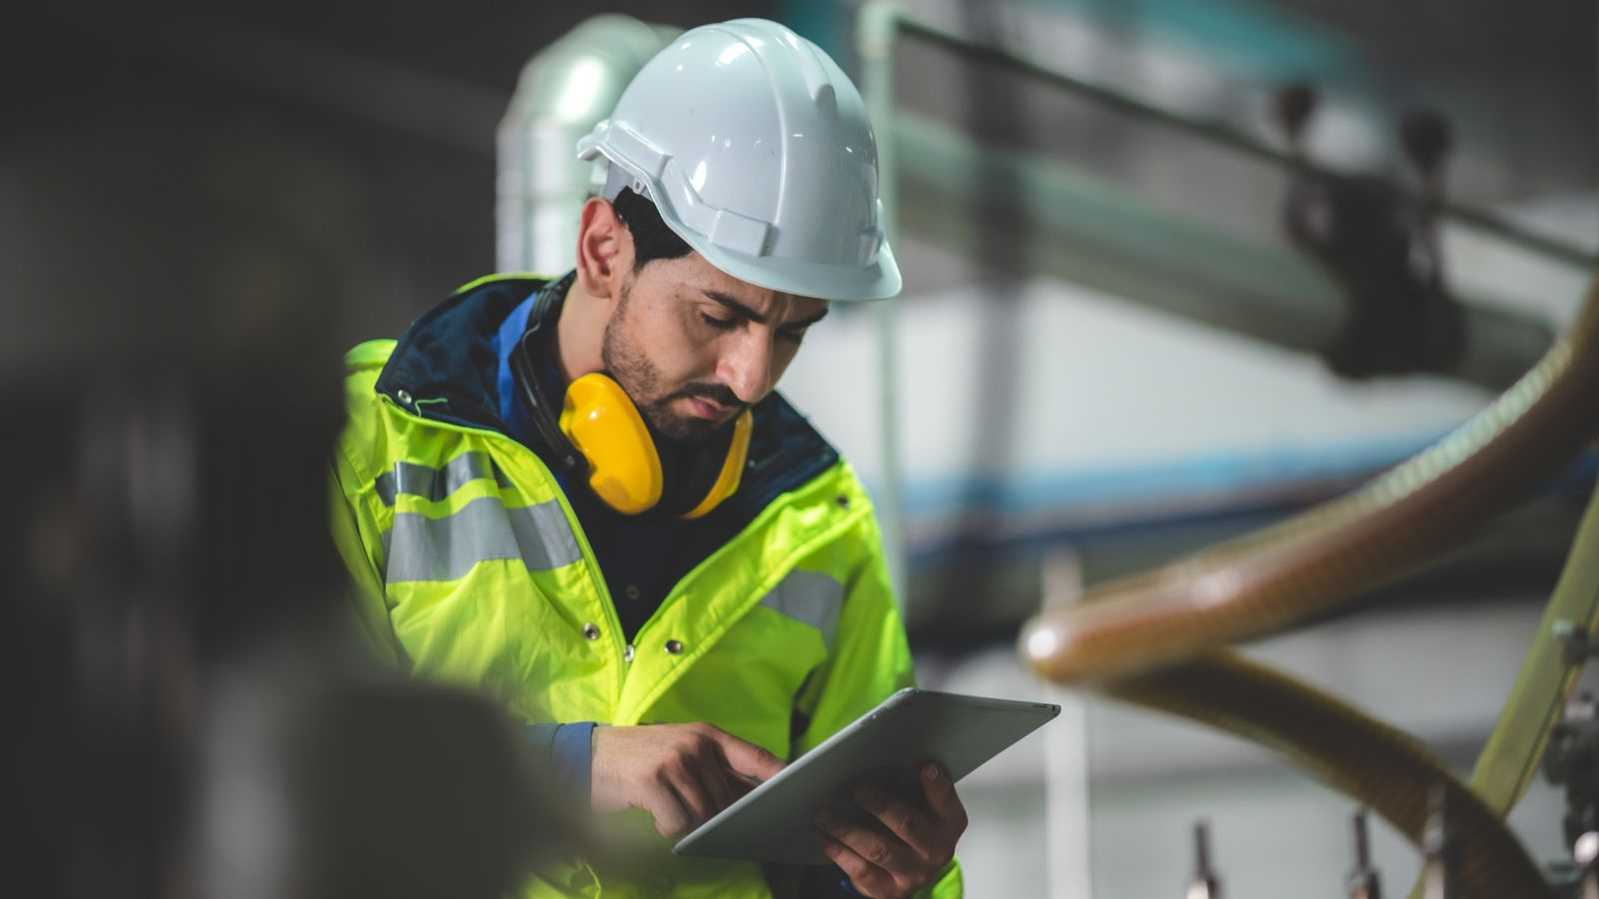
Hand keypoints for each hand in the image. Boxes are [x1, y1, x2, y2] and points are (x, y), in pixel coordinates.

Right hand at [590, 723, 784, 837]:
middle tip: (688, 812)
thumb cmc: (641, 758)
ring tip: (665, 808)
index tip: (799, 790)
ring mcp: (674, 761)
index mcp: (708, 735)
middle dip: (714, 816)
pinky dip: (666, 828)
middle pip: (727, 800)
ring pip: (703, 815)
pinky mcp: (652, 780)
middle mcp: (696, 744)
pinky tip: (652, 812)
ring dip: (685, 823)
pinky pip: (676, 823)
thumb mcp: (682, 751)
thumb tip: (752, 798)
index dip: (779, 776)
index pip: (755, 756)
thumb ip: (715, 769)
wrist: (589, 754)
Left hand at [814, 762, 966, 898]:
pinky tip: (824, 836)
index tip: (923, 765)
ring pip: (878, 849)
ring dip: (847, 828)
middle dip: (878, 804)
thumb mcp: (923, 806)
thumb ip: (913, 786)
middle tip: (854, 789)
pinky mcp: (889, 890)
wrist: (911, 872)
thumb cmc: (913, 827)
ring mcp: (913, 874)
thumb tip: (883, 761)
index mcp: (949, 824)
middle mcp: (936, 851)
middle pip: (907, 824)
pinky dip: (839, 852)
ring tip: (824, 812)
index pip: (946, 801)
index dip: (937, 784)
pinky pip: (861, 870)